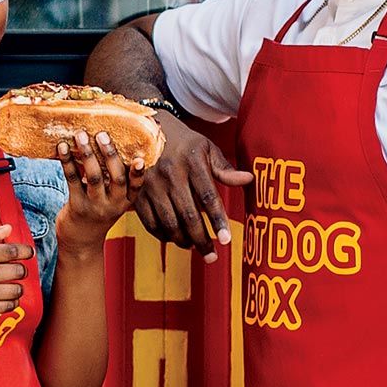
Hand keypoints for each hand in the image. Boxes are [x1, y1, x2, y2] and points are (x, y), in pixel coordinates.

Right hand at [0, 225, 32, 327]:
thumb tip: (8, 228)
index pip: (10, 251)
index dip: (25, 252)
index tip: (29, 253)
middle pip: (16, 271)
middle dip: (21, 270)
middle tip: (16, 271)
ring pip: (15, 290)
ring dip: (18, 288)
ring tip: (10, 286)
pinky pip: (7, 307)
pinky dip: (11, 303)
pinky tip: (4, 299)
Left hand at [55, 130, 145, 248]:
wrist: (81, 243)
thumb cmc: (97, 215)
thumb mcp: (113, 201)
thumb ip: (115, 181)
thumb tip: (110, 145)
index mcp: (125, 201)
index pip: (136, 186)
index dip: (139, 173)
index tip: (140, 159)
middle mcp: (113, 205)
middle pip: (116, 177)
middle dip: (109, 154)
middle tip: (102, 134)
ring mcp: (95, 206)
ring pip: (94, 177)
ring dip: (87, 154)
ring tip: (81, 135)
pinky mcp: (77, 207)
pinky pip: (73, 180)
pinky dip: (68, 162)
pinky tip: (63, 148)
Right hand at [135, 114, 251, 262]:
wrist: (145, 130)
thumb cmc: (183, 142)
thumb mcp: (205, 148)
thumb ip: (224, 168)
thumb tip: (248, 179)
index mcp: (191, 162)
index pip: (208, 197)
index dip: (218, 221)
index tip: (227, 240)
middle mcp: (170, 175)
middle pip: (189, 216)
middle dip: (202, 240)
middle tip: (212, 255)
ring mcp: (151, 186)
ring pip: (169, 223)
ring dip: (184, 241)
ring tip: (195, 247)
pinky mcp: (137, 195)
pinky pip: (151, 223)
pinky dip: (164, 236)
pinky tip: (175, 238)